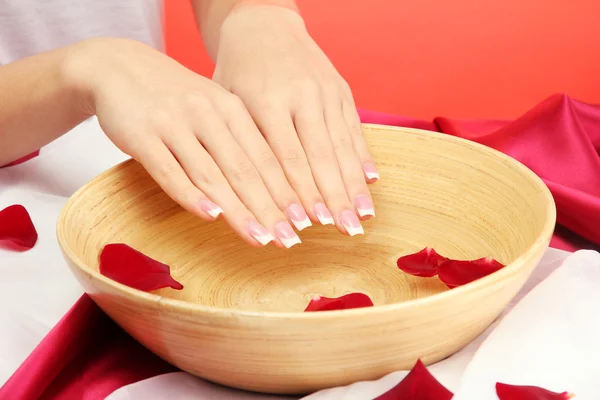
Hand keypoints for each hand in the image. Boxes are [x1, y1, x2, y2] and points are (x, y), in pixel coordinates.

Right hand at [68, 38, 307, 247]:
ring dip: (238, 210)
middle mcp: (209, 114)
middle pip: (246, 170)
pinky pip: (170, 170)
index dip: (287, 192)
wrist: (119, 65)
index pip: (267, 158)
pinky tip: (210, 216)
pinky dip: (190, 194)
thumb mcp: (213, 108)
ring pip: (213, 174)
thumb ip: (238, 142)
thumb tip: (270, 188)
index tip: (304, 222)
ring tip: (260, 239)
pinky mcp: (143, 135)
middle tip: (290, 241)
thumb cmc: (175, 97)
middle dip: (270, 209)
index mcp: (232, 109)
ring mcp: (175, 123)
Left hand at [213, 5, 378, 236]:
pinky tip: (370, 183)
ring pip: (342, 146)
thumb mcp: (227, 102)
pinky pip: (355, 128)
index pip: (287, 159)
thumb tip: (249, 200)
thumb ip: (241, 146)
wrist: (262, 25)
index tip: (309, 227)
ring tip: (363, 218)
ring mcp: (326, 91)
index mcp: (267, 101)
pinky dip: (362, 158)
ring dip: (353, 185)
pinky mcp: (341, 90)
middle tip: (346, 232)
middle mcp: (301, 96)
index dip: (300, 195)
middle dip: (334, 199)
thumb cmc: (237, 72)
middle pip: (321, 157)